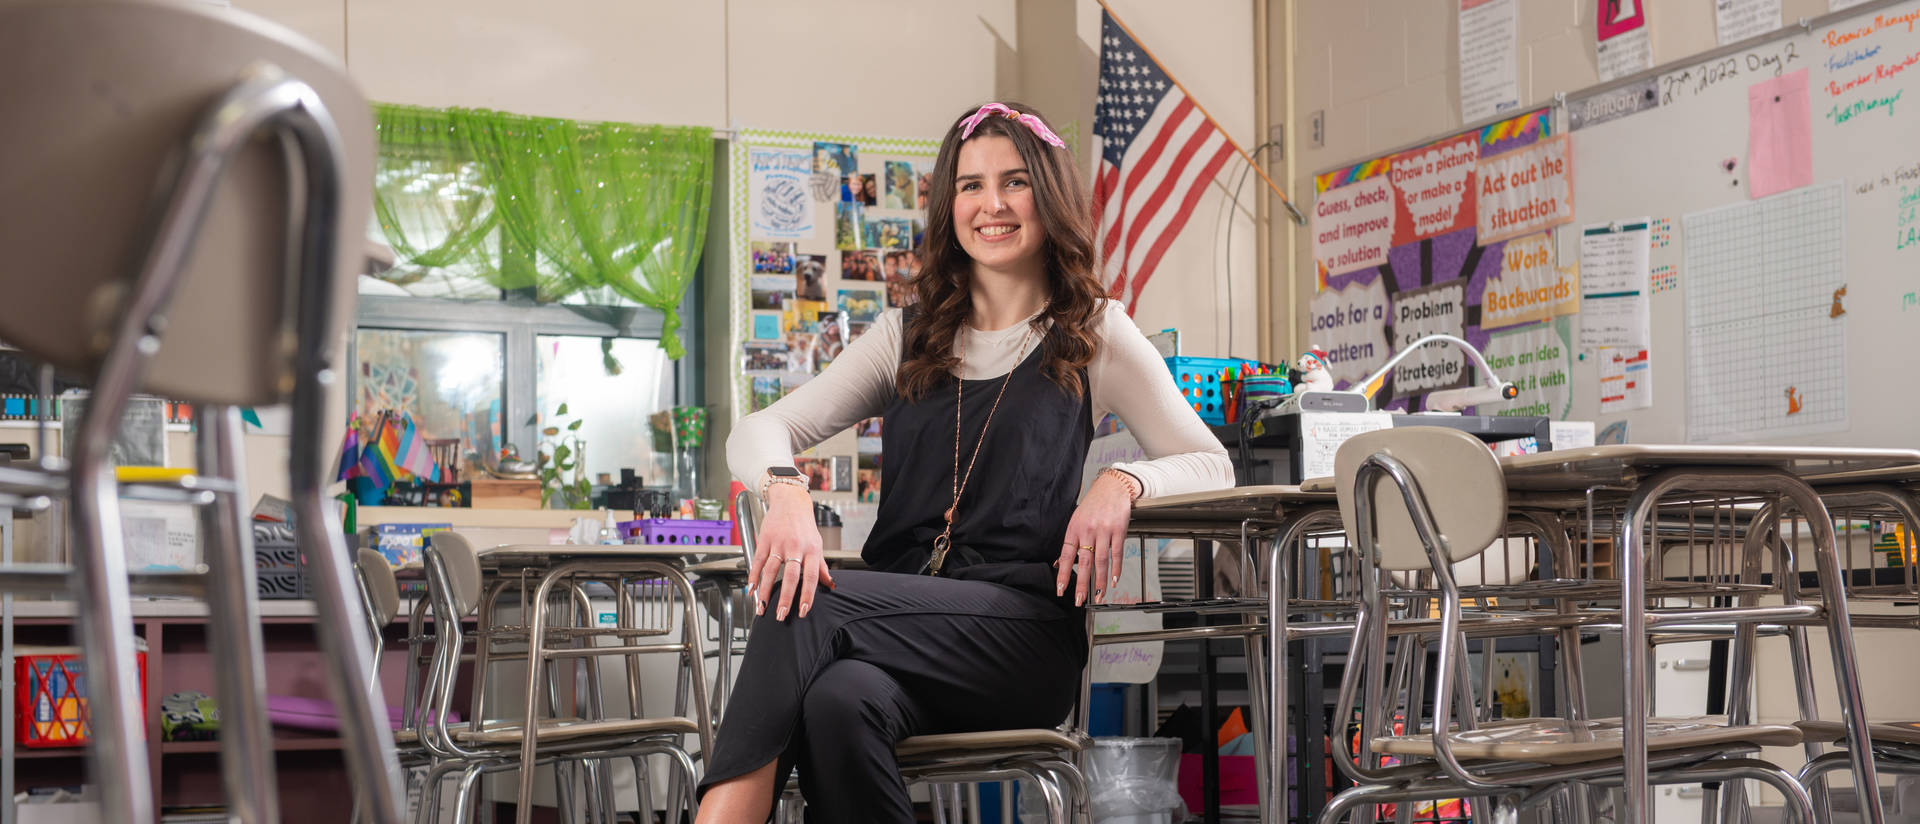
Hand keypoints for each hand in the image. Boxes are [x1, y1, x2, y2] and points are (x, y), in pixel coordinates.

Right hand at [750, 483, 834, 620]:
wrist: (791, 501)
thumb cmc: (805, 525)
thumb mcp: (817, 544)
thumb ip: (822, 567)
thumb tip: (830, 585)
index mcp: (812, 550)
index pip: (811, 577)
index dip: (808, 595)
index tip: (803, 611)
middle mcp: (796, 547)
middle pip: (791, 576)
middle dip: (785, 598)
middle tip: (781, 615)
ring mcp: (779, 543)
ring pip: (771, 571)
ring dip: (765, 591)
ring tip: (762, 607)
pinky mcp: (765, 539)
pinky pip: (758, 561)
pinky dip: (753, 576)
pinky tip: (750, 589)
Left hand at [1054, 471, 1135, 605]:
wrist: (1112, 487)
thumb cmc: (1093, 505)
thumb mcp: (1076, 520)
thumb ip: (1070, 542)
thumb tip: (1058, 563)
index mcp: (1074, 529)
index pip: (1065, 556)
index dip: (1062, 574)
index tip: (1060, 590)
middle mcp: (1088, 531)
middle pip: (1083, 562)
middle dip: (1081, 584)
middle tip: (1079, 600)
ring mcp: (1104, 531)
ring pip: (1101, 561)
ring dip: (1101, 581)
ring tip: (1099, 595)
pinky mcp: (1118, 530)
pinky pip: (1117, 554)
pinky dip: (1116, 569)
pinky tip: (1114, 580)